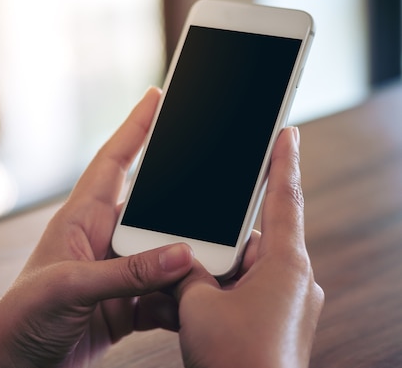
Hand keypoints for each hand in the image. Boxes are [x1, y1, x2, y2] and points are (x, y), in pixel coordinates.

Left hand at [0, 87, 194, 367]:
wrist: (13, 362)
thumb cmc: (21, 316)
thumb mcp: (71, 287)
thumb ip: (126, 272)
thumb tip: (181, 254)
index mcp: (81, 219)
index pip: (113, 162)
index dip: (134, 128)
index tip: (156, 97)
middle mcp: (102, 240)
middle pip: (153, 212)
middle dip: (183, 210)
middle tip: (217, 206)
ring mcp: (115, 272)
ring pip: (164, 256)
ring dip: (186, 264)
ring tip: (212, 268)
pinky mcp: (125, 304)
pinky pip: (163, 294)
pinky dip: (179, 300)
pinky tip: (191, 306)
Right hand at [175, 127, 324, 367]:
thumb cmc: (236, 360)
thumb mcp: (196, 304)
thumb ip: (189, 271)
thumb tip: (184, 260)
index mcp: (285, 265)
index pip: (285, 198)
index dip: (283, 160)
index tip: (287, 133)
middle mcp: (294, 281)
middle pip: (252, 240)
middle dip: (218, 243)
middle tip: (192, 245)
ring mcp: (288, 304)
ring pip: (245, 270)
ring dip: (215, 275)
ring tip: (186, 292)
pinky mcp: (278, 322)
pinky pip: (248, 294)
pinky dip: (223, 295)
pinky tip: (195, 309)